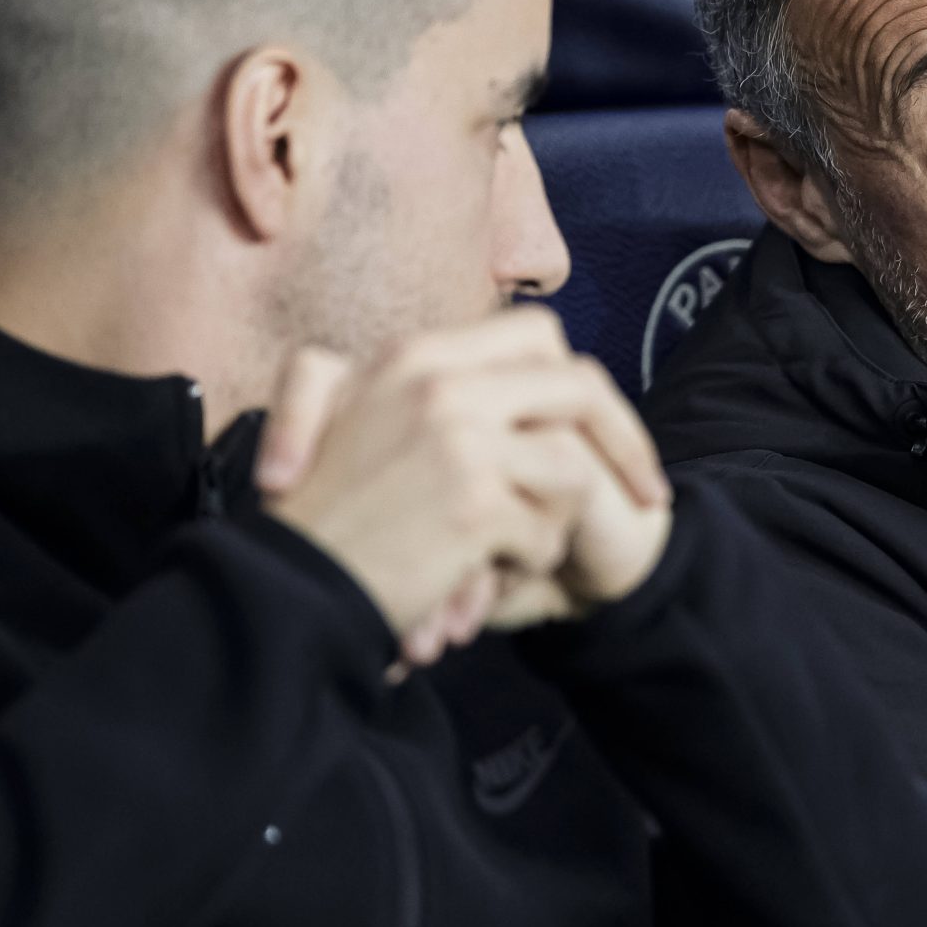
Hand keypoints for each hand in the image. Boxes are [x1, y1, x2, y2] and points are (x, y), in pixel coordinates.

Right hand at [256, 308, 672, 668]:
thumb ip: (416, 382)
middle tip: (648, 496)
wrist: (278, 590)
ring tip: (509, 554)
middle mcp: (438, 380)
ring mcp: (457, 436)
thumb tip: (507, 372)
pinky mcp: (470, 498)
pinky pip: (547, 529)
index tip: (601, 434)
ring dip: (554, 521)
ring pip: (571, 465)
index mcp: (416, 355)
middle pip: (581, 388)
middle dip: (625, 445)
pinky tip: (477, 583)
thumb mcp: (340, 415)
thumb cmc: (318, 519)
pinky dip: (526, 563)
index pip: (536, 335)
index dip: (582, 386)